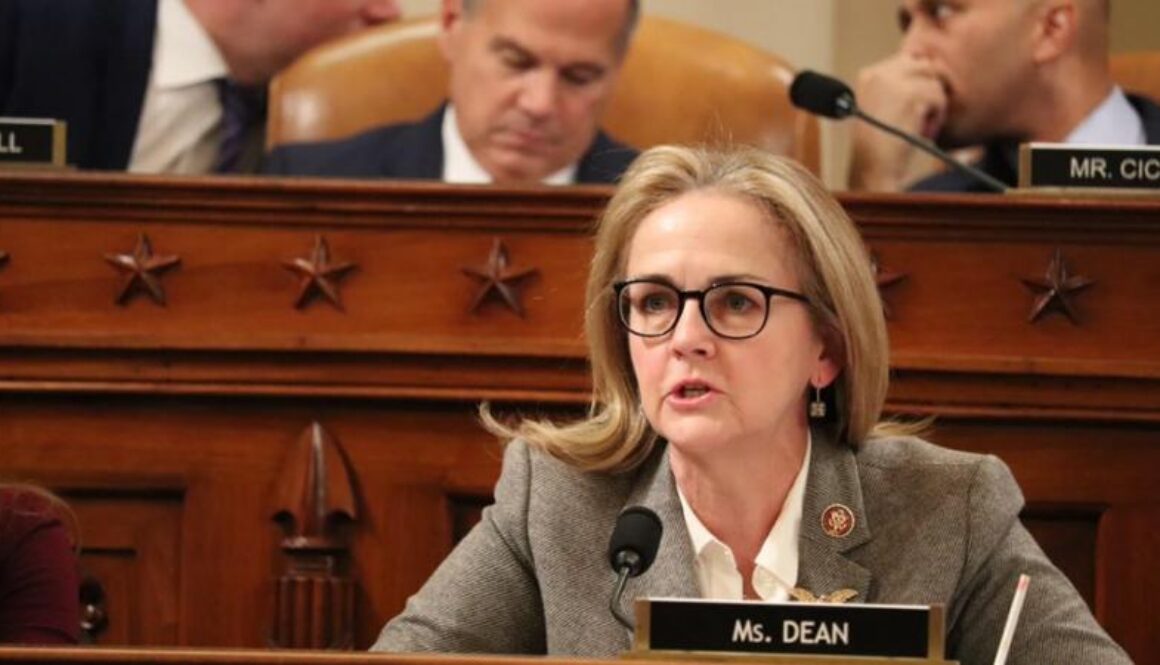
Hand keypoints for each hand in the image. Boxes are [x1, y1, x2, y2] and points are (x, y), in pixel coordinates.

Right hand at [848, 52, 947, 191]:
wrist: (873, 167)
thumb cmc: (880, 144)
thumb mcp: (882, 106)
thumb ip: (899, 84)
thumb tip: (929, 63)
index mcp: (869, 75)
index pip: (908, 59)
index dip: (920, 78)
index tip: (921, 100)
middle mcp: (879, 73)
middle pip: (924, 65)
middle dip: (932, 87)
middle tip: (928, 112)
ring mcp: (893, 82)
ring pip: (934, 80)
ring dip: (935, 104)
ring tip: (922, 126)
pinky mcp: (910, 95)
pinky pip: (938, 96)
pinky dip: (937, 116)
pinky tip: (923, 130)